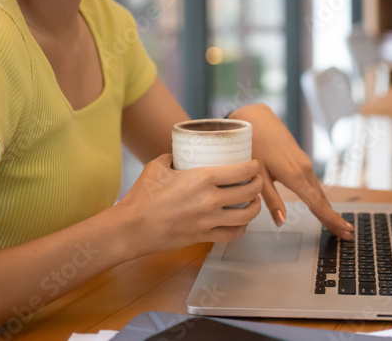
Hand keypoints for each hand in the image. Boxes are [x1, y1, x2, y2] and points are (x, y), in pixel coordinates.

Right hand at [118, 154, 262, 253]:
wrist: (132, 227)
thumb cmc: (142, 195)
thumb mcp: (158, 166)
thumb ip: (174, 158)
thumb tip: (181, 155)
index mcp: (202, 178)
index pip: (241, 171)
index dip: (253, 167)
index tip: (254, 164)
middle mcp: (210, 200)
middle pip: (249, 192)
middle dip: (258, 184)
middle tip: (257, 180)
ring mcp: (209, 221)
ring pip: (246, 215)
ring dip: (255, 207)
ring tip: (254, 201)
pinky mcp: (203, 236)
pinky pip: (232, 234)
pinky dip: (241, 228)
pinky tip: (241, 222)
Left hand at [230, 104, 353, 239]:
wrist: (257, 118)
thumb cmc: (254, 145)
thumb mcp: (258, 175)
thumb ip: (271, 200)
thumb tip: (281, 222)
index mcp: (294, 175)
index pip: (317, 203)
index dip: (330, 219)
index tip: (344, 231)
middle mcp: (304, 169)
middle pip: (322, 200)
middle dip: (334, 218)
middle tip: (347, 235)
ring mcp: (305, 164)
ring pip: (319, 191)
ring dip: (328, 209)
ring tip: (336, 225)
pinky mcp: (302, 160)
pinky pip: (314, 183)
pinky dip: (320, 198)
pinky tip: (321, 205)